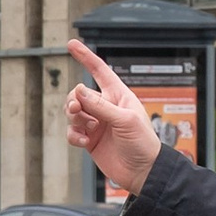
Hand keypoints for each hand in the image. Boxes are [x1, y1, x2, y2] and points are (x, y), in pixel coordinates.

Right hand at [64, 41, 163, 198]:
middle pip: (79, 93)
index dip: (86, 57)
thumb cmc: (143, 143)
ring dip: (75, 117)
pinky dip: (74, 135)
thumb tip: (79, 91)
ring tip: (86, 127)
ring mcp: (97, 123)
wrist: (143, 172)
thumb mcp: (125, 120)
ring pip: (73, 112)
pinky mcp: (90, 140)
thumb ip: (100, 105)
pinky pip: (73, 132)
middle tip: (76, 108)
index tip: (71, 43)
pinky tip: (83, 141)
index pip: (100, 71)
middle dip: (74, 99)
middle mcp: (106, 107)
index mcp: (119, 95)